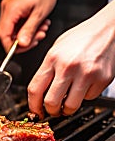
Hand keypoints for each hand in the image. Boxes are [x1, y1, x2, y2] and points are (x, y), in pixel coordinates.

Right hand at [0, 0, 59, 52]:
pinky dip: (26, 26)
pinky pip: (16, 22)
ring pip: (13, 29)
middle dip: (24, 39)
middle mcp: (6, 10)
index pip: (3, 36)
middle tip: (38, 37)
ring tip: (41, 29)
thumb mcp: (40, 13)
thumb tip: (22, 44)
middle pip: (8, 34)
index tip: (23, 49)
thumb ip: (29, 30)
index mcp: (10, 11)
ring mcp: (9, 8)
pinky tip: (37, 24)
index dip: (12, 46)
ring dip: (27, 33)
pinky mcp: (13, 7)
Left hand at [28, 0, 114, 118]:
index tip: (35, 111)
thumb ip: (47, 70)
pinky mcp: (102, 79)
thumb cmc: (81, 38)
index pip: (35, 90)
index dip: (33, 105)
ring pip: (71, 106)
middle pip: (51, 102)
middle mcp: (68, 67)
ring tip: (66, 103)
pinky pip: (89, 98)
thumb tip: (39, 93)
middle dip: (50, 111)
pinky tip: (84, 85)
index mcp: (52, 59)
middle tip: (52, 110)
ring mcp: (86, 74)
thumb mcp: (56, 49)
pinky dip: (85, 96)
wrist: (108, 29)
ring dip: (67, 109)